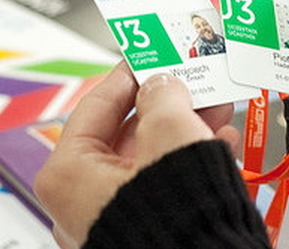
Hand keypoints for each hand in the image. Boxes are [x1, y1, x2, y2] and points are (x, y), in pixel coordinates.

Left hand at [34, 62, 236, 247]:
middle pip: (127, 134)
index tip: (149, 57)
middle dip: (167, 104)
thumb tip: (163, 85)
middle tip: (189, 82)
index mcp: (69, 175)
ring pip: (150, 159)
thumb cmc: (173, 215)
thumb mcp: (170, 130)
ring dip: (184, 129)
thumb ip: (164, 96)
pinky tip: (219, 143)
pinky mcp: (141, 233)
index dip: (130, 75)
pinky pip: (162, 185)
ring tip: (215, 109)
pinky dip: (188, 160)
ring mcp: (112, 219)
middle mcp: (81, 201)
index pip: (97, 105)